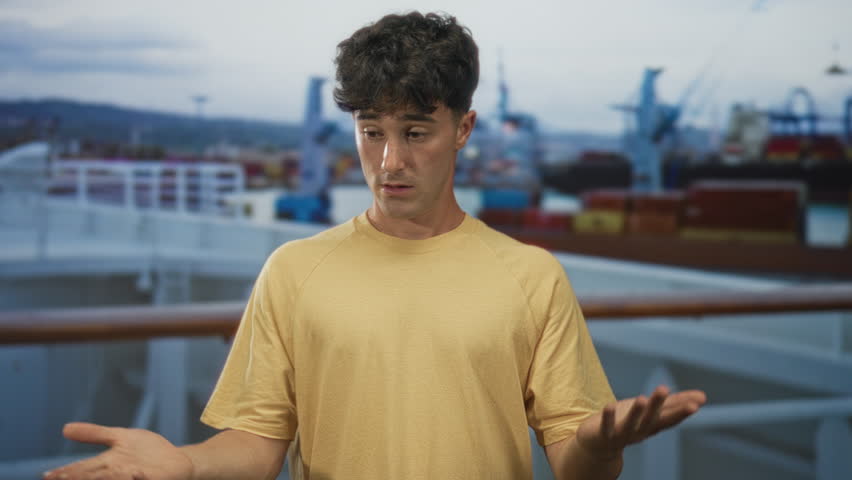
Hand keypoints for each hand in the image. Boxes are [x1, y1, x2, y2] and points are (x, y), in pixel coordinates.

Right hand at [43, 423, 193, 479]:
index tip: (47, 476)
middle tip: (61, 479)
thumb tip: (65, 428)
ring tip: (82, 476)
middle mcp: (120, 473)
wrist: (178, 461)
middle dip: (78, 478)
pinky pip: (145, 478)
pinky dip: (138, 477)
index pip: (83, 469)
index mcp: (109, 464)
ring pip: (116, 479)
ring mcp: (136, 477)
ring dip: (106, 478)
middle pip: (95, 476)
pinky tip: (135, 473)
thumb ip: (94, 434)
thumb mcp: (119, 437)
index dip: (66, 472)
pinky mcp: (154, 478)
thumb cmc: (147, 452)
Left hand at [576, 385, 705, 459]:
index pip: (669, 418)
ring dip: (636, 413)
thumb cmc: (629, 423)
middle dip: (658, 406)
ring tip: (641, 398)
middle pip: (651, 419)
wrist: (601, 446)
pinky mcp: (604, 435)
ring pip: (630, 424)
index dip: (682, 411)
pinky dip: (608, 417)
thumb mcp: (652, 412)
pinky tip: (609, 405)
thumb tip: (703, 397)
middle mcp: (640, 431)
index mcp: (652, 425)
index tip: (697, 402)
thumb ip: (675, 404)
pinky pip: (606, 427)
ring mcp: (622, 435)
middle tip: (664, 389)